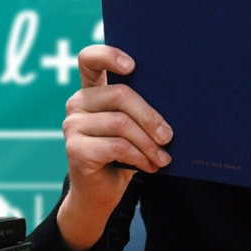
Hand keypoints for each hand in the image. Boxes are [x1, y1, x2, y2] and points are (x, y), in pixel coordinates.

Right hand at [57, 45, 172, 250]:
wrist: (100, 195)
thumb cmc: (123, 156)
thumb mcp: (133, 128)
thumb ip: (140, 109)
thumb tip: (177, 100)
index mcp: (92, 91)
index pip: (90, 60)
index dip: (110, 55)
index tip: (132, 66)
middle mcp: (78, 103)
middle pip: (120, 94)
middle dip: (151, 116)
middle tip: (168, 136)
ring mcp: (73, 125)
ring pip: (122, 123)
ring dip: (149, 143)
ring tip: (162, 158)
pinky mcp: (76, 148)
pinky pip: (118, 146)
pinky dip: (140, 157)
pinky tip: (150, 166)